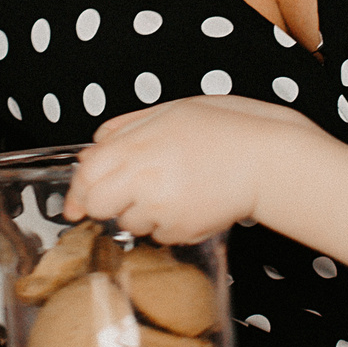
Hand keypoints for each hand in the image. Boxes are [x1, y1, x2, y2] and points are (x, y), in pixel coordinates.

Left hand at [75, 95, 321, 243]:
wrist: (269, 159)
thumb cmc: (226, 128)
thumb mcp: (170, 111)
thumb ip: (125, 128)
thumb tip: (93, 146)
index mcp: (136, 146)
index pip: (85, 175)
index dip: (78, 188)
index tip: (77, 199)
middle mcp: (144, 180)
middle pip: (98, 206)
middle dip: (106, 203)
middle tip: (128, 192)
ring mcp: (162, 209)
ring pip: (129, 224)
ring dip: (141, 213)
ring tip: (173, 190)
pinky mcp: (182, 231)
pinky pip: (159, 235)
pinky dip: (168, 224)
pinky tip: (189, 202)